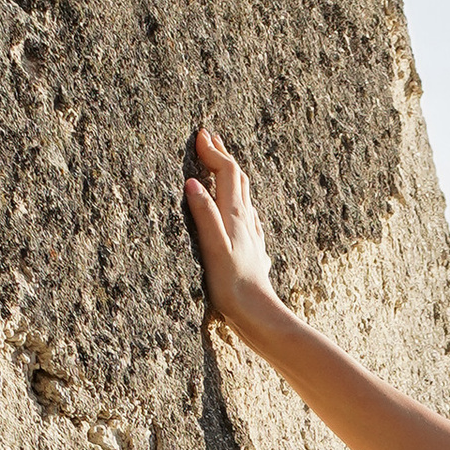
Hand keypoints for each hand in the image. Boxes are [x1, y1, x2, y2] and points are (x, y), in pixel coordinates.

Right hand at [182, 122, 278, 332]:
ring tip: (221, 163)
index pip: (227, 172)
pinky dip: (236, 199)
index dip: (213, 151)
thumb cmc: (232, 285)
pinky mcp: (252, 249)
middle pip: (238, 178)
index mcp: (235, 215)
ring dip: (231, 174)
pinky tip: (236, 208)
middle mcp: (247, 220)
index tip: (200, 135)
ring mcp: (251, 234)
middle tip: (209, 139)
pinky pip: (245, 214)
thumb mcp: (213, 248)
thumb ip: (204, 214)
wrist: (258, 314)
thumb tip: (192, 182)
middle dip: (223, 155)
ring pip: (243, 194)